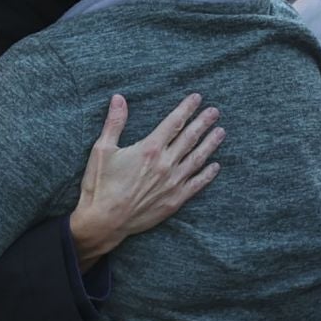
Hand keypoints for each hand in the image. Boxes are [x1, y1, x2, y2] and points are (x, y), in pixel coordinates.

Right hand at [68, 93, 224, 268]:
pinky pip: (197, 184)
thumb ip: (114, 122)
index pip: (174, 123)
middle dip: (203, 122)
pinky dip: (208, 174)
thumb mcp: (102, 150)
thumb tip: (119, 98)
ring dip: (210, 144)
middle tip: (215, 111)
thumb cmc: (100, 185)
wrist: (104, 222)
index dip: (186, 109)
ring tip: (221, 132)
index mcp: (149, 149)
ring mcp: (173, 183)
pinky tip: (216, 166)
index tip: (197, 98)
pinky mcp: (174, 200)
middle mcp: (165, 164)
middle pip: (190, 138)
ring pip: (197, 158)